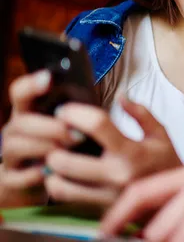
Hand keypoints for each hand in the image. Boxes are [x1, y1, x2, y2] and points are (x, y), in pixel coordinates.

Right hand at [0, 71, 80, 206]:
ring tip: (69, 152)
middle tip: (77, 135)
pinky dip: (35, 174)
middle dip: (51, 127)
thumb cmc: (63, 147)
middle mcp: (14, 131)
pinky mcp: (10, 179)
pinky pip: (17, 176)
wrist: (44, 181)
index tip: (48, 78)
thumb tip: (96, 101)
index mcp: (28, 113)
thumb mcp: (69, 126)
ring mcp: (10, 155)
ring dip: (45, 148)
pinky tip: (51, 172)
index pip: (20, 92)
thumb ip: (75, 113)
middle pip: (21, 121)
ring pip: (15, 146)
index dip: (31, 84)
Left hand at [43, 96, 182, 206]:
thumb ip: (141, 113)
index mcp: (133, 151)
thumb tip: (120, 96)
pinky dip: (57, 185)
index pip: (98, 125)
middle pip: (68, 160)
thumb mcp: (160, 134)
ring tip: (54, 154)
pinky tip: (61, 174)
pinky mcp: (100, 209)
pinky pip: (67, 198)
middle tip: (55, 135)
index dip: (76, 113)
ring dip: (51, 168)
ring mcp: (107, 195)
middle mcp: (117, 175)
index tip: (64, 110)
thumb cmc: (167, 163)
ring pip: (61, 184)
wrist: (175, 199)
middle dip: (55, 145)